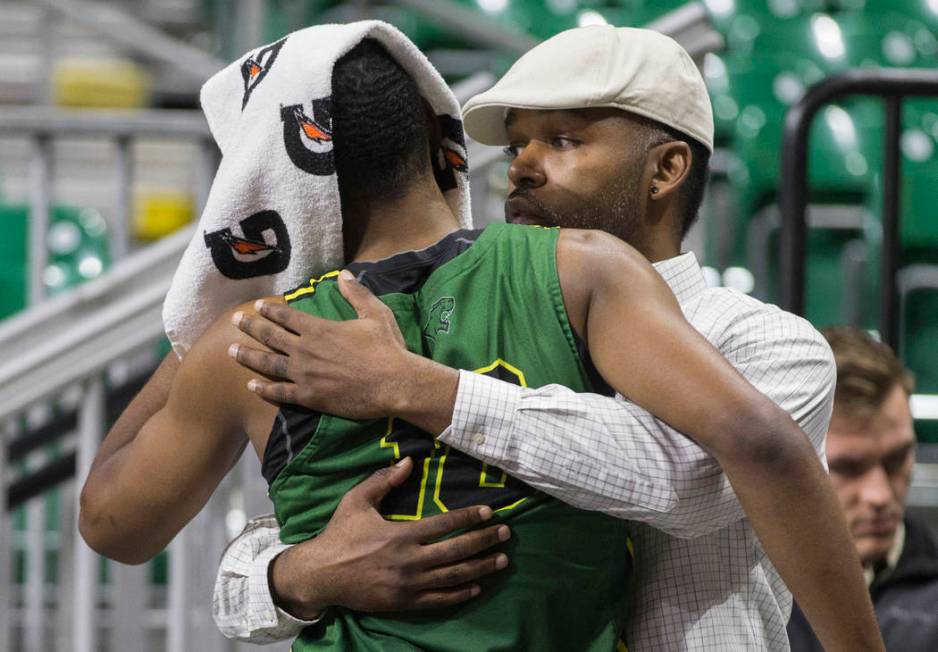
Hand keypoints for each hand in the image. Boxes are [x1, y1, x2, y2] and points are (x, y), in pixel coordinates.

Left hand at [229, 270, 459, 431]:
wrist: (394, 384)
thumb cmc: (387, 348)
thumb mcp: (375, 314)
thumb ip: (356, 294)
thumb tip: (344, 275)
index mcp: (319, 329)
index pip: (287, 316)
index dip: (270, 310)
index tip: (257, 306)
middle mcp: (306, 350)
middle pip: (270, 336)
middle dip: (251, 327)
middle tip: (235, 321)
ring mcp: (305, 375)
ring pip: (268, 364)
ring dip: (248, 356)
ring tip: (231, 351)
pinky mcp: (310, 397)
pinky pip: (280, 393)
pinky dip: (264, 389)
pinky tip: (251, 386)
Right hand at [270, 458, 509, 617]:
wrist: (321, 575)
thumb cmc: (340, 535)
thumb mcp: (357, 502)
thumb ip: (383, 481)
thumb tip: (408, 462)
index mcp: (401, 535)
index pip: (444, 524)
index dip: (469, 518)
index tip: (489, 512)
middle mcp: (409, 561)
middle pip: (456, 551)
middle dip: (484, 541)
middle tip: (505, 534)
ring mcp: (409, 585)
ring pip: (454, 577)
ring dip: (481, 567)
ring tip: (501, 560)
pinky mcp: (405, 602)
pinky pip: (440, 600)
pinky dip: (461, 594)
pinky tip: (477, 586)